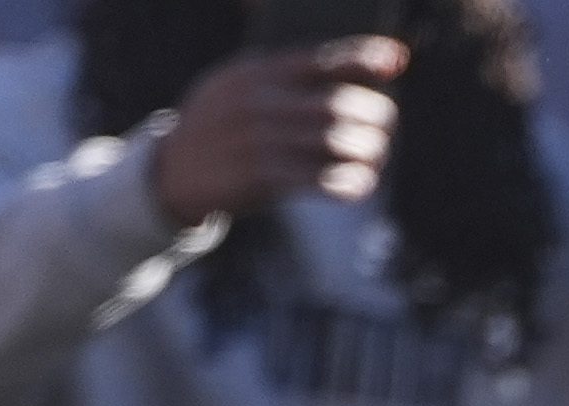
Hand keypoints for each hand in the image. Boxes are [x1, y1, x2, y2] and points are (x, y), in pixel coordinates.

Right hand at [154, 35, 402, 230]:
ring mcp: (256, 139)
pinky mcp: (257, 176)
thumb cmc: (224, 125)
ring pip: (330, 140)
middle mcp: (257, 101)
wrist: (171, 170)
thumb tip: (344, 69)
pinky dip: (344, 183)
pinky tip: (360, 186)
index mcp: (256, 71)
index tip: (397, 61)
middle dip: (371, 114)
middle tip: (385, 126)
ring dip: (365, 150)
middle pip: (334, 103)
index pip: (319, 58)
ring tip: (375, 156)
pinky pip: (313, 178)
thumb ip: (293, 77)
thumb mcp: (244, 87)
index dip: (362, 57)